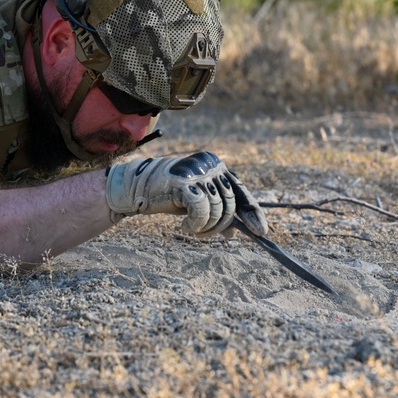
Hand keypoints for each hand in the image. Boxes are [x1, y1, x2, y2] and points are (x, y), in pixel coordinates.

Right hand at [106, 152, 267, 237]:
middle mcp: (209, 164)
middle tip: (204, 233)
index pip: (241, 190)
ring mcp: (196, 172)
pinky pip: (201, 210)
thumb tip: (235, 232)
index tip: (260, 231)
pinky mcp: (183, 182)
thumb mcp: (199, 200)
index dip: (252, 212)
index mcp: (216, 164)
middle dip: (220, 225)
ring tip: (192, 229)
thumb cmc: (170, 195)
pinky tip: (184, 227)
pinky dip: (195, 225)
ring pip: (217, 210)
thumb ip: (218, 209)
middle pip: (230, 204)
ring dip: (206, 227)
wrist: (137, 189)